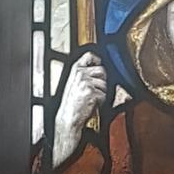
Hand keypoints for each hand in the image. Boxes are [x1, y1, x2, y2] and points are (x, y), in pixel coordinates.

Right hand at [51, 52, 108, 167]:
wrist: (68, 118)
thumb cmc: (71, 104)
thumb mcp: (74, 83)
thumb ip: (84, 74)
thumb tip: (99, 69)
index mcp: (76, 70)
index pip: (90, 56)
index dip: (97, 60)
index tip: (99, 65)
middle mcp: (80, 74)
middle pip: (102, 70)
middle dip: (101, 81)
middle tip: (94, 91)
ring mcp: (86, 82)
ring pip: (105, 84)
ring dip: (101, 93)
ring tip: (91, 99)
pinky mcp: (91, 92)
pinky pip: (104, 95)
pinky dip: (101, 101)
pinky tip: (91, 104)